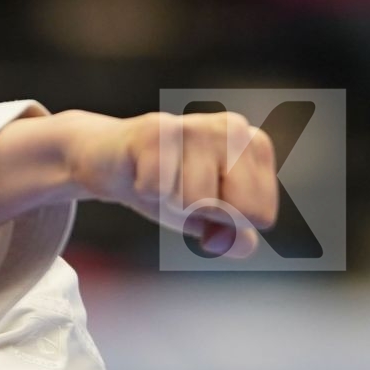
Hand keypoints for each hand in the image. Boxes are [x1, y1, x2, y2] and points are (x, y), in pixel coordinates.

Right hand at [65, 110, 277, 257]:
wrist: (108, 159)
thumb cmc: (167, 186)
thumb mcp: (207, 218)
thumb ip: (233, 235)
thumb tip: (246, 245)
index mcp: (255, 147)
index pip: (260, 215)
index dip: (227, 222)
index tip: (206, 198)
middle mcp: (233, 128)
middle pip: (231, 211)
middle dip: (201, 213)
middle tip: (180, 190)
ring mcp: (196, 125)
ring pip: (195, 201)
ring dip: (170, 201)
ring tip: (161, 179)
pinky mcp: (155, 128)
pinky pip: (158, 189)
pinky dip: (144, 191)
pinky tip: (140, 172)